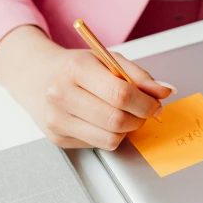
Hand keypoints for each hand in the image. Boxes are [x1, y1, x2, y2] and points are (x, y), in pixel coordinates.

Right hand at [0, 26, 172, 148]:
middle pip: (116, 119)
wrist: (37, 76)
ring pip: (110, 138)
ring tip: (126, 114)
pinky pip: (99, 144)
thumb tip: (165, 91)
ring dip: (128, 129)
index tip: (156, 102)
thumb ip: (138, 75)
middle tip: (146, 110)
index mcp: (76, 69)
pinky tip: (105, 119)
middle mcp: (62, 95)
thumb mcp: (107, 59)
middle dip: (141, 117)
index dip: (145, 102)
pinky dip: (111, 134)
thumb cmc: (75, 66)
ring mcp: (57, 120)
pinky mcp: (58, 138)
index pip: (120, 93)